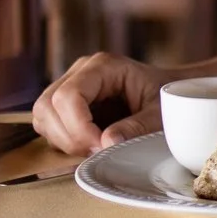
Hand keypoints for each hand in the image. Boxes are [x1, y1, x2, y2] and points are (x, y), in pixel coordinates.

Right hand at [32, 52, 172, 153]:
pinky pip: (49, 126)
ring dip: (64, 141)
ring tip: (96, 148)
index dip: (78, 126)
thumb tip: (107, 142)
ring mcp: (70, 86)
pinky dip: (65, 142)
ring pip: (43, 117)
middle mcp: (80, 72)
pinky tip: (90, 145)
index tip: (101, 146)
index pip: (69, 95)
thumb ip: (137, 127)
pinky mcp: (67, 105)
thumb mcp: (161, 113)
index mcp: (103, 66)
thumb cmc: (168, 98)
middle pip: (47, 106)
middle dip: (69, 137)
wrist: (174, 93)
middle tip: (98, 151)